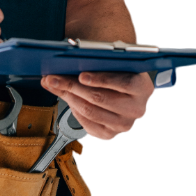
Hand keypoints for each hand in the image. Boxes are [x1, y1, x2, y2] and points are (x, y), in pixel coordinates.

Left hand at [40, 70, 154, 140]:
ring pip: (90, 111)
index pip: (122, 83)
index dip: (101, 79)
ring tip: (55, 86)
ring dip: (68, 98)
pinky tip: (67, 99)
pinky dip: (74, 110)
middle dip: (72, 86)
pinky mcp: (111, 135)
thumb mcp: (127, 70)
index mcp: (142, 88)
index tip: (81, 75)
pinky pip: (87, 123)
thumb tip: (77, 60)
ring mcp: (123, 125)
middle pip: (99, 98)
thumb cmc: (130, 82)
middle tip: (53, 78)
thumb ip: (109, 65)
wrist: (142, 106)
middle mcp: (135, 109)